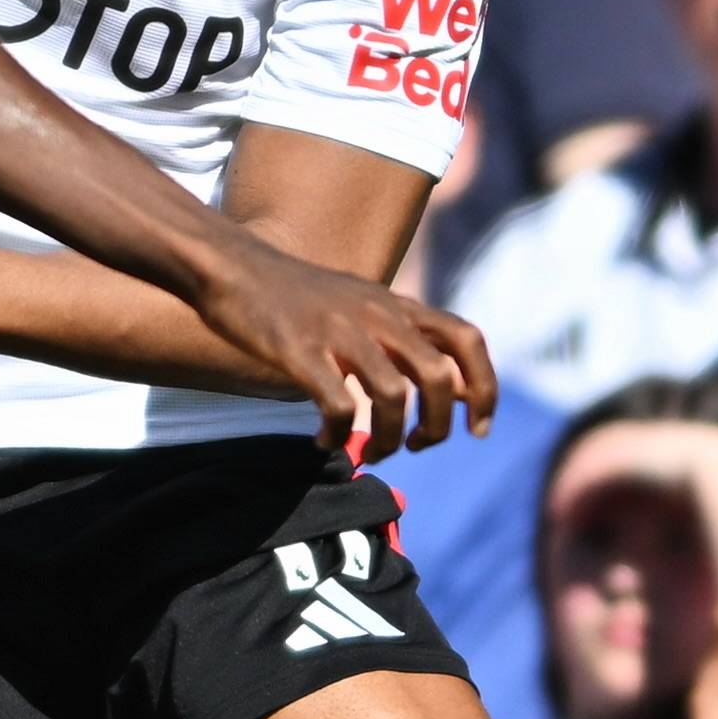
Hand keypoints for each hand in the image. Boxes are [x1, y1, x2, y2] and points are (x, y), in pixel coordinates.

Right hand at [178, 223, 494, 463]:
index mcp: (397, 305)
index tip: (477, 427)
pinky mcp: (301, 350)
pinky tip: (325, 441)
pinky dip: (340, 436)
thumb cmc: (297, 295)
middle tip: (417, 447)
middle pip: (439, 377)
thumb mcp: (363, 304)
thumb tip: (452, 388)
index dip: (485, 387)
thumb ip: (405, 338)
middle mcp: (378, 314)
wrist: (232, 266)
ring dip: (390, 438)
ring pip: (393, 397)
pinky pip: (339, 407)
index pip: (466, 340)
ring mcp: (340, 331)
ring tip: (373, 452)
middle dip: (438, 426)